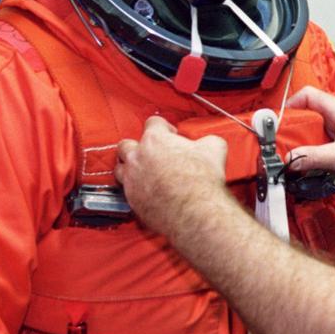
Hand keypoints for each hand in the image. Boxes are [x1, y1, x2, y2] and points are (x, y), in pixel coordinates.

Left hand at [115, 116, 229, 237]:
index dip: (164, 128)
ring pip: (120, 168)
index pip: (153, 123)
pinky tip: (149, 191)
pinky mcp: (132, 200)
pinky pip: (127, 191)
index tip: (172, 136)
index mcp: (155, 140)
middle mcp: (138, 157)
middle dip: (138, 146)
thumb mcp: (214, 148)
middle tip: (153, 153)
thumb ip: (207, 141)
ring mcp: (132, 179)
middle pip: (126, 144)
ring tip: (145, 171)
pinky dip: (136, 190)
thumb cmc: (200, 181)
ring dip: (130, 168)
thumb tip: (208, 144)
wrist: (194, 211)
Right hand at [286, 87, 334, 182]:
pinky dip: (315, 147)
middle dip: (295, 127)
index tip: (280, 121)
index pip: (308, 95)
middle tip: (284, 143)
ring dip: (305, 140)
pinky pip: (323, 138)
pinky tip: (312, 160)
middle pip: (308, 112)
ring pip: (315, 127)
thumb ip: (312, 157)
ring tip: (296, 154)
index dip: (291, 105)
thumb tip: (290, 159)